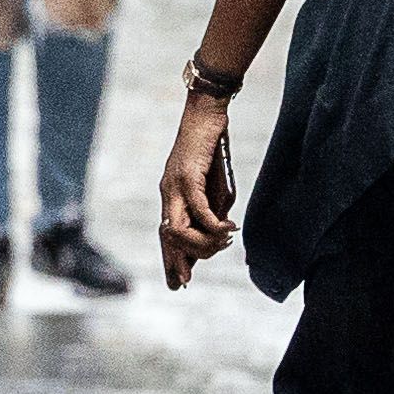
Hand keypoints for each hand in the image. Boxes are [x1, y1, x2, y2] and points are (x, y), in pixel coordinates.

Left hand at [157, 92, 236, 285]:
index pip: (167, 235)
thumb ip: (213, 207)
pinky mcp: (188, 175)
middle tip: (188, 278)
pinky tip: (227, 229)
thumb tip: (218, 231)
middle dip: (175, 262)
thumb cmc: (212, 145)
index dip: (171, 260)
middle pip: (168, 237)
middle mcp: (168, 193)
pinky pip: (198, 210)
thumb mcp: (215, 184)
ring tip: (223, 242)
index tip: (177, 282)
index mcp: (171, 196)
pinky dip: (212, 224)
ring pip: (179, 228)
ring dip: (202, 242)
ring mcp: (174, 185)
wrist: (206, 111)